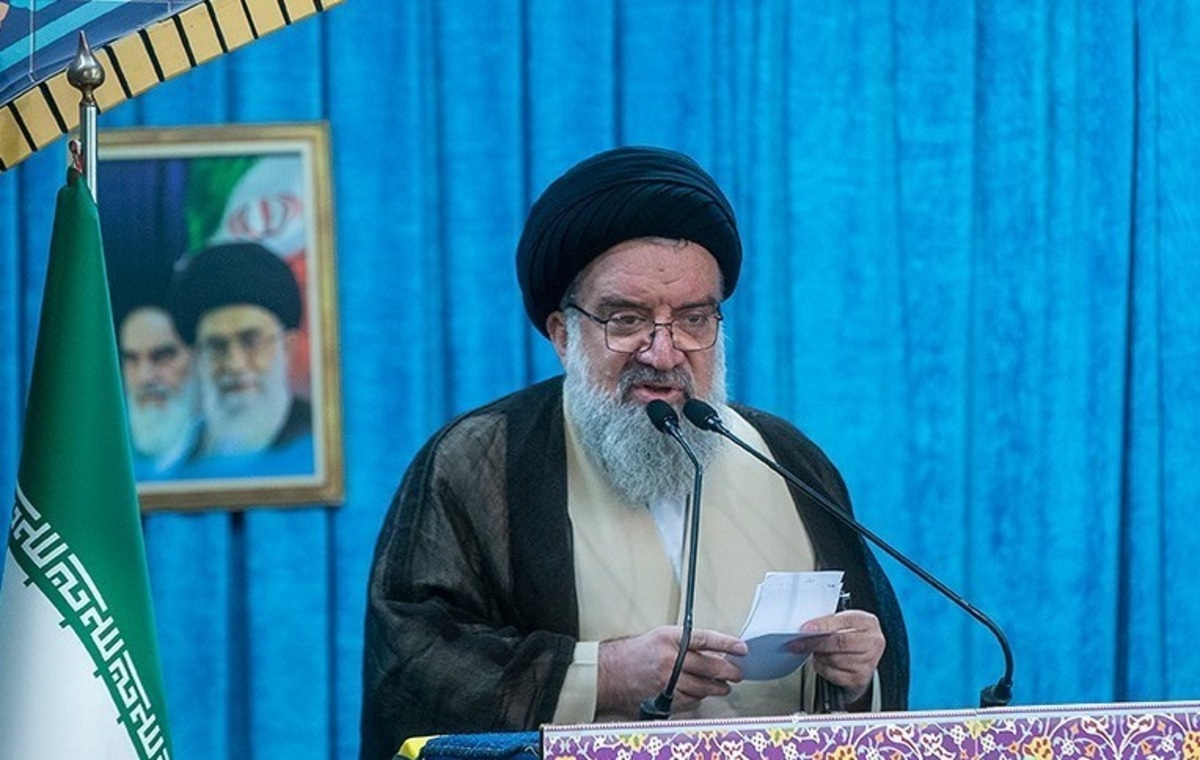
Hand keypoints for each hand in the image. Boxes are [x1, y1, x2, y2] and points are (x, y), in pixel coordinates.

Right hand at [597, 626, 747, 718]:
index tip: (742, 649)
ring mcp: (668, 681)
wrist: (612, 672)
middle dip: (729, 671)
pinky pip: (691, 700)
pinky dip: (700, 698)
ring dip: (718, 688)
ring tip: (725, 686)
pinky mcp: (665, 698)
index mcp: (670, 638)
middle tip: (737, 673)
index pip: (706, 639)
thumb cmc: (637, 653)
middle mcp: (670, 659)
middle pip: (710, 666)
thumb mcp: (661, 637)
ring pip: (704, 687)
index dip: (727, 644)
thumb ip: (686, 642)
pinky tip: (704, 694)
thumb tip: (714, 651)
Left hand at [791, 610, 884, 704]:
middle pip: (840, 642)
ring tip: (815, 651)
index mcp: (869, 623)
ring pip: (834, 659)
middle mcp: (873, 642)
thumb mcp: (845, 623)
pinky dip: (822, 667)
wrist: (863, 660)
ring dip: (819, 655)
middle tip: (799, 643)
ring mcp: (869, 662)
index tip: (806, 628)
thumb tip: (807, 628)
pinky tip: (822, 662)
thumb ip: (829, 623)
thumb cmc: (851, 637)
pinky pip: (833, 673)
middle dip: (815, 642)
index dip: (824, 625)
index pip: (845, 621)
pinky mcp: (860, 679)